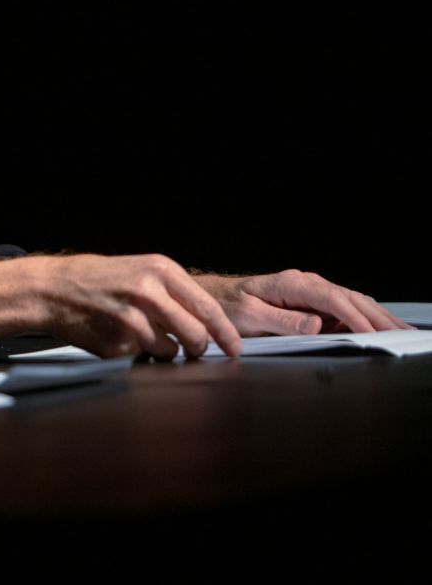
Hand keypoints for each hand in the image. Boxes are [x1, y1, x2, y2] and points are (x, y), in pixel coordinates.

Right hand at [26, 253, 243, 359]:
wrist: (51, 288)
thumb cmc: (98, 279)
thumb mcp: (139, 270)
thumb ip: (173, 292)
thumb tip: (208, 323)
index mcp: (160, 270)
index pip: (208, 308)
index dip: (226, 333)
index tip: (235, 348)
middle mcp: (150, 293)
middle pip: (196, 335)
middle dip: (198, 348)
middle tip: (192, 350)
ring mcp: (133, 320)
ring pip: (172, 351)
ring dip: (164, 351)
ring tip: (141, 335)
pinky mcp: (118, 343)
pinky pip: (144, 358)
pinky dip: (138, 353)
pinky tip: (118, 336)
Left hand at [193, 270, 412, 335]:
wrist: (216, 298)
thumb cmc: (228, 306)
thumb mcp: (248, 316)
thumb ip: (281, 320)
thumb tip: (315, 324)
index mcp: (291, 283)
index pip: (331, 298)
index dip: (353, 315)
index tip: (371, 332)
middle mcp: (305, 283)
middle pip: (349, 297)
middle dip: (376, 316)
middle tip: (400, 334)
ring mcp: (311, 291)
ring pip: (352, 300)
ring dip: (378, 315)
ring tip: (400, 330)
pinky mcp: (313, 301)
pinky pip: (345, 307)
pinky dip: (367, 315)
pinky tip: (382, 324)